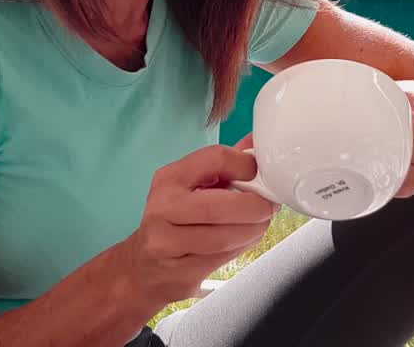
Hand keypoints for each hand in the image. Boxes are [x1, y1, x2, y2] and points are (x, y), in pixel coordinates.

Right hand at [116, 144, 277, 308]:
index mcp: (170, 178)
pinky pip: (222, 257)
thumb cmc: (174, 219)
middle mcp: (164, 207)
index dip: (246, 165)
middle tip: (269, 205)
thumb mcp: (192, 185)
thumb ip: (225, 165)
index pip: (215, 159)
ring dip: (253, 229)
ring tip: (260, 223)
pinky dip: (243, 247)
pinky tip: (245, 239)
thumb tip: (256, 142)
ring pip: (224, 236)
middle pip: (220, 205)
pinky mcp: (179, 271)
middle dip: (255, 206)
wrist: (144, 266)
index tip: (259, 173)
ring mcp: (167, 241)